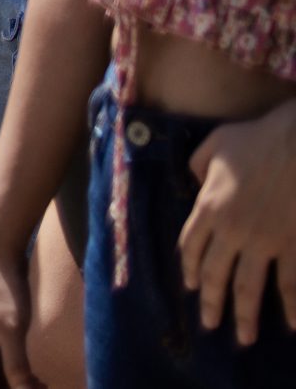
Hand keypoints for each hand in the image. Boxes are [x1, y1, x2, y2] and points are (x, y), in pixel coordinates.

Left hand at [181, 100, 295, 345]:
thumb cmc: (257, 138)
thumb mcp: (214, 144)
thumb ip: (198, 165)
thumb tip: (196, 182)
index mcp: (208, 207)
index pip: (191, 246)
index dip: (190, 268)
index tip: (191, 287)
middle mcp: (232, 230)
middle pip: (217, 275)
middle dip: (212, 303)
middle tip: (210, 325)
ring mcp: (265, 241)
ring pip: (250, 287)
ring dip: (246, 315)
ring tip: (244, 338)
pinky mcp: (294, 245)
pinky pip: (291, 284)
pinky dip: (293, 307)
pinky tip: (292, 325)